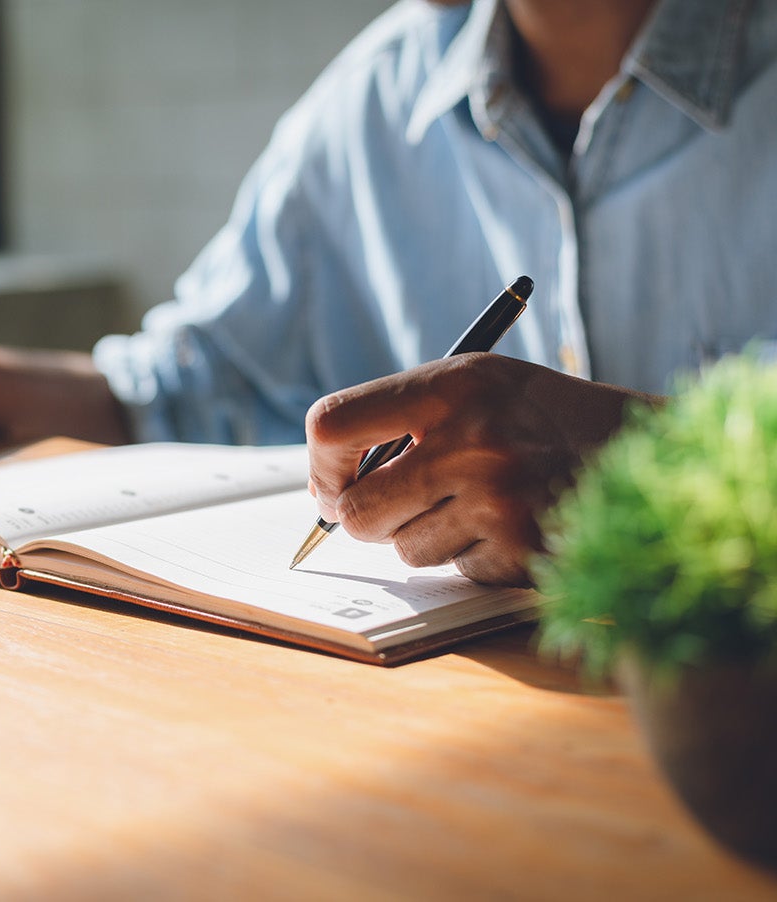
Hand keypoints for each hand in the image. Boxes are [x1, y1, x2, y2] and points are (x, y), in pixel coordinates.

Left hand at [304, 354, 656, 585]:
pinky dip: (472, 556)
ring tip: (478, 503)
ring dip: (427, 537)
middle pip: (357, 510)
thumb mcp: (473, 386)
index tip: (331, 483)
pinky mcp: (524, 551)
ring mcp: (501, 500)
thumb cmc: (536, 419)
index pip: (332, 426)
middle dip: (366, 518)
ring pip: (404, 549)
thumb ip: (395, 421)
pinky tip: (510, 524)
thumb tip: (324, 490)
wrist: (643, 454)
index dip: (320, 465)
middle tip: (398, 506)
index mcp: (451, 386)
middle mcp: (473, 440)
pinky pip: (455, 571)